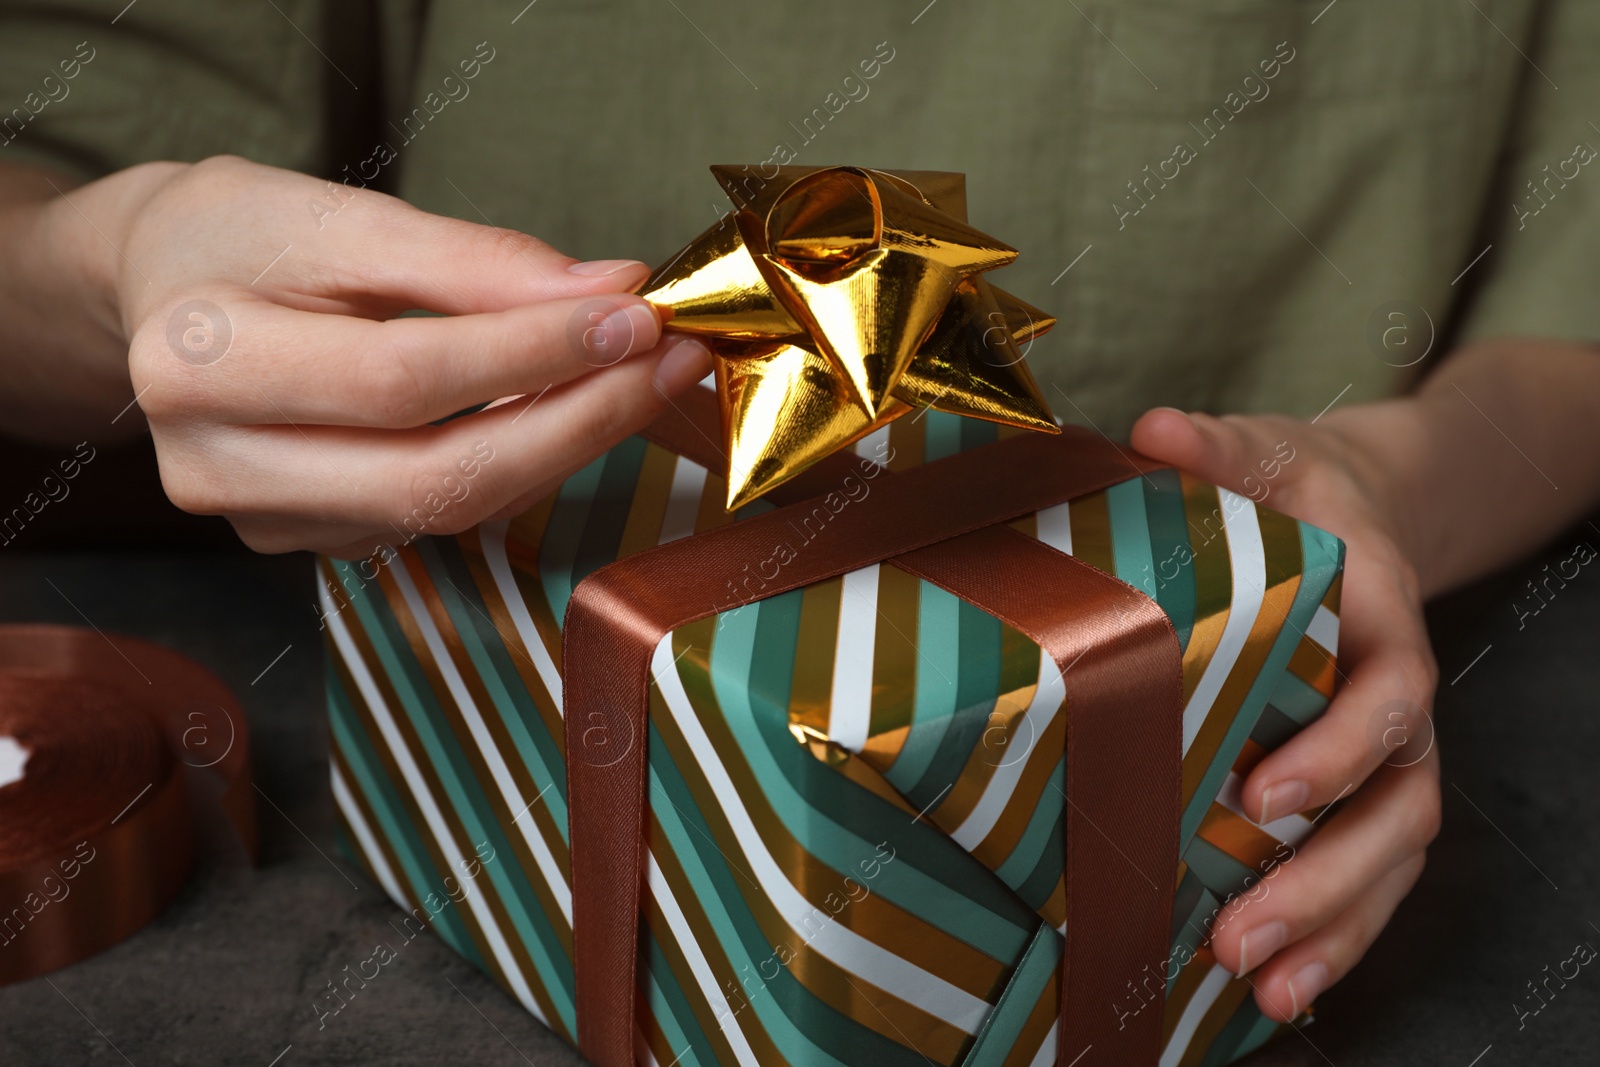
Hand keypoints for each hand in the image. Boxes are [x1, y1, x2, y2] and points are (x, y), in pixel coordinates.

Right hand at [6, 155, 709, 554]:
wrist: (157, 293)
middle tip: (667, 364)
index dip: (533, 354)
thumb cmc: (239, 238)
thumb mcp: (342, 217)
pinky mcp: (301, 540)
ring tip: (638, 380)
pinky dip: (513, 469)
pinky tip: (562, 414)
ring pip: (445, 511)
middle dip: (574, 424)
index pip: (403, 377)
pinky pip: (432, 519)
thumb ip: (475, 263)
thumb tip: (610, 295)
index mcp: (201, 361)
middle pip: (433, 476)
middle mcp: (215, 463)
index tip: (635, 317)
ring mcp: (257, 519)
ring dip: (560, 449)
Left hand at [1130, 405, 1441, 1021]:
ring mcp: (1386, 756)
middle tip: (1245, 932)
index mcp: (1379, 620)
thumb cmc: (1301, 491)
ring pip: (1387, 859)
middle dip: (1328, 881)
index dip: (1342, 748)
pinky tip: (1278, 985)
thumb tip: (1150, 430)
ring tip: (1264, 987)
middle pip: (1396, 807)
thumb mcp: (1264, 452)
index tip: (1270, 794)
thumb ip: (1214, 447)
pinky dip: (1333, 934)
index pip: (1387, 694)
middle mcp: (1395, 699)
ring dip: (1332, 930)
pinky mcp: (1358, 790)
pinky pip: (1366, 874)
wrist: (1353, 514)